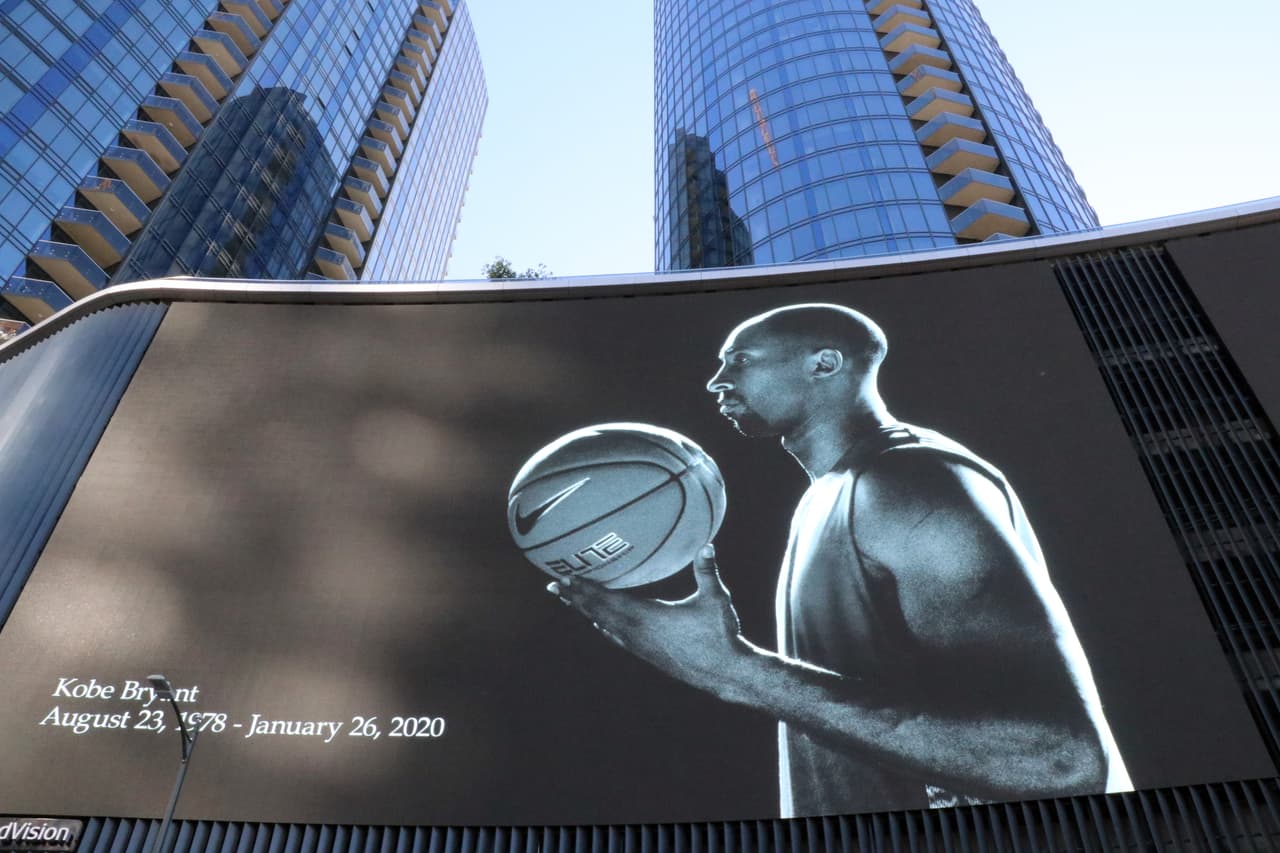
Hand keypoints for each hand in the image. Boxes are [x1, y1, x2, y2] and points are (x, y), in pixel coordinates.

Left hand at [548, 544, 749, 697]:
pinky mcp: (647, 655)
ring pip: (605, 625)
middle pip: (598, 612)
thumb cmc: (720, 635)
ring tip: (569, 599)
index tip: (566, 578)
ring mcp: (640, 646)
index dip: (585, 588)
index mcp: (647, 617)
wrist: (725, 672)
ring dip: (586, 611)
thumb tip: (707, 545)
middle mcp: (637, 633)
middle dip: (576, 597)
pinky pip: (617, 637)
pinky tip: (599, 624)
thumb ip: (707, 571)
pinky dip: (603, 626)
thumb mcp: (715, 600)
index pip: (608, 600)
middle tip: (553, 585)